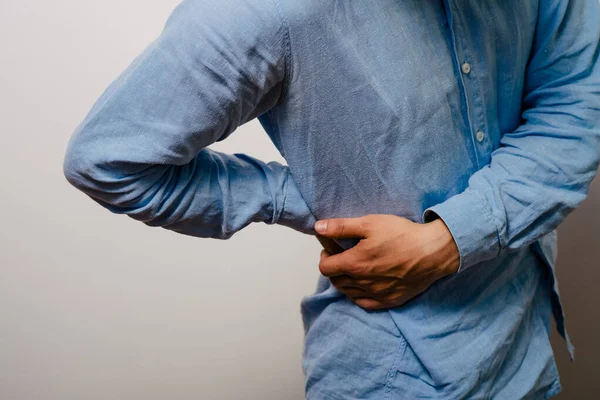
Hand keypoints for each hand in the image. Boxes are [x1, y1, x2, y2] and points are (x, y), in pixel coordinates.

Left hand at [314, 214, 459, 309]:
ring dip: (345, 281)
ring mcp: (376, 294)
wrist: (433, 251)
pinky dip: (359, 295)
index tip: (331, 250)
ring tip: (354, 268)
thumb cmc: (401, 234)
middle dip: (334, 269)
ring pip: (348, 293)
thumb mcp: (369, 223)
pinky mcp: (389, 301)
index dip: (325, 257)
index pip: (325, 268)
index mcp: (354, 264)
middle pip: (335, 281)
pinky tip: (364, 284)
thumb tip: (318, 227)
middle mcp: (362, 283)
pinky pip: (364, 303)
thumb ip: (341, 227)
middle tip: (342, 257)